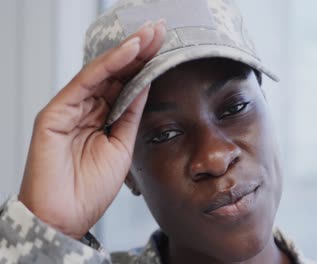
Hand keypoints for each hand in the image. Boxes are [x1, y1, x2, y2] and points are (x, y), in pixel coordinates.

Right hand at [18, 21, 165, 239]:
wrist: (65, 217)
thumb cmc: (89, 188)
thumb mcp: (122, 146)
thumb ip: (130, 115)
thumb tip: (146, 87)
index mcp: (101, 118)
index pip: (125, 84)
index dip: (145, 65)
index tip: (167, 48)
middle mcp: (85, 108)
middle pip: (115, 73)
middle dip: (139, 51)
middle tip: (160, 30)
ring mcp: (70, 108)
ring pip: (102, 72)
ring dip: (128, 51)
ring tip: (150, 34)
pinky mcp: (56, 112)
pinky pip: (86, 82)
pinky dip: (109, 65)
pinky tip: (130, 50)